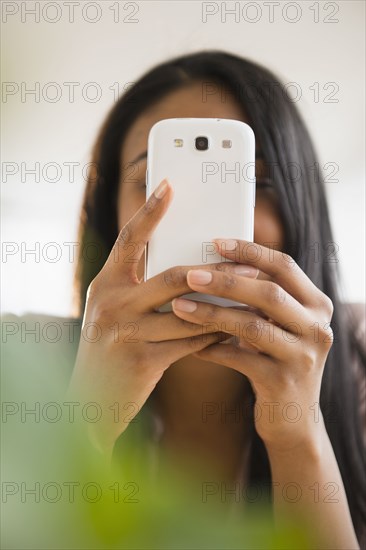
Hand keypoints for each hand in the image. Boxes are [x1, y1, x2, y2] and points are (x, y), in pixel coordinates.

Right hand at [67, 181, 237, 455]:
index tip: (170, 184)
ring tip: (252, 296)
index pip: (128, 239)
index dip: (149, 211)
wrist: (89, 403)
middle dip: (216, 271)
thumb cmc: (110, 349)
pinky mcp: (143, 359)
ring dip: (225, 305)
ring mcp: (126, 331)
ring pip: (190, 311)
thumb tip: (191, 268)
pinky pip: (191, 342)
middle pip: (174, 276)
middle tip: (248, 263)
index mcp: (105, 284)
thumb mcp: (116, 312)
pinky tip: (234, 330)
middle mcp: (111, 303)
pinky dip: (215, 335)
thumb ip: (142, 288)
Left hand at [171, 238, 333, 453]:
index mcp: (316, 305)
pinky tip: (190, 345)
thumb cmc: (276, 359)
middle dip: (226, 281)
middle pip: (269, 293)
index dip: (250, 251)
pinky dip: (211, 349)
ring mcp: (302, 356)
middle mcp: (317, 328)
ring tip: (179, 306)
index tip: (216, 241)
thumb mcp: (279, 325)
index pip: (284, 266)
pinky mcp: (282, 382)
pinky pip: (239, 359)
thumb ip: (260, 298)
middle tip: (190, 275)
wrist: (293, 419)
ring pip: (251, 326)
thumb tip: (214, 264)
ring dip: (211, 315)